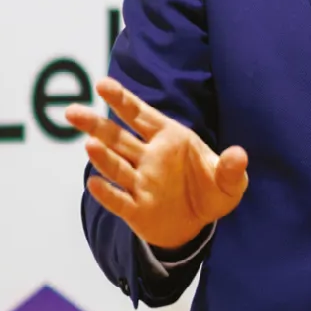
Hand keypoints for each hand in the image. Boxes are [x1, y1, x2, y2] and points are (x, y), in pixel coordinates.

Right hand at [63, 76, 250, 254]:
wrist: (197, 225)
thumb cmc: (210, 193)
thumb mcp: (229, 183)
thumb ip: (231, 168)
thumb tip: (239, 154)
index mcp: (167, 139)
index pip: (140, 115)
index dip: (121, 99)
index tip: (102, 84)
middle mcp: (147, 157)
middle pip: (116, 137)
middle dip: (95, 124)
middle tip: (71, 112)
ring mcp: (139, 183)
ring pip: (116, 166)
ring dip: (103, 157)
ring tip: (89, 145)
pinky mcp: (135, 210)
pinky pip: (119, 200)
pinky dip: (108, 193)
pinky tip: (95, 184)